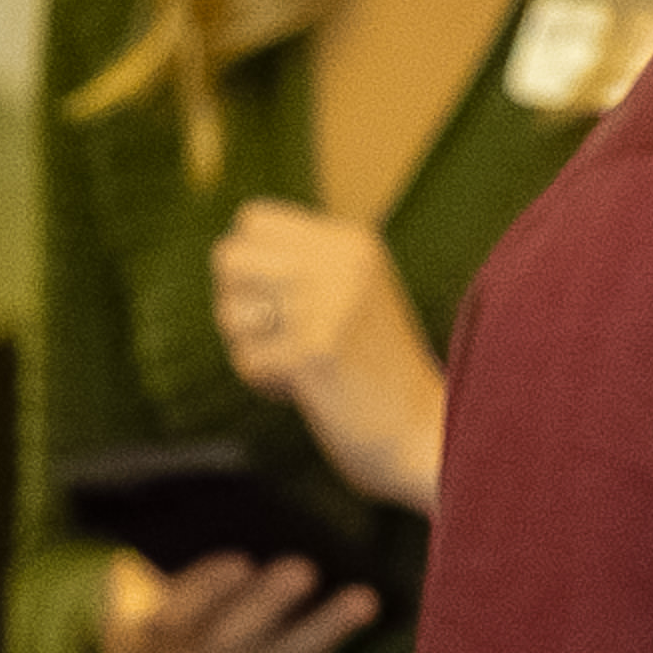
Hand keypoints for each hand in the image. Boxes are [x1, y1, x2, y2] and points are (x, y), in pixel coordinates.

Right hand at [93, 547, 376, 652]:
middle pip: (225, 641)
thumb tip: (213, 533)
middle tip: (304, 568)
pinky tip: (359, 612)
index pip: (177, 613)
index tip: (241, 561)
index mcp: (149, 634)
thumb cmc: (181, 602)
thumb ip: (175, 563)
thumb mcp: (157, 582)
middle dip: (266, 604)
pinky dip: (327, 644)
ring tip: (362, 599)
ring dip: (320, 629)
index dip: (208, 588)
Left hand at [207, 202, 446, 512]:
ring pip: (231, 311)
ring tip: (301, 363)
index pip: (253, 220)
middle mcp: (344, 263)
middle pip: (229, 257)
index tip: (286, 300)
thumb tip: (227, 252)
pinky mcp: (315, 352)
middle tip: (284, 335)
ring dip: (251, 346)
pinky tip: (311, 390)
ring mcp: (331, 305)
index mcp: (354, 243)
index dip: (250, 264)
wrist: (426, 432)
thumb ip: (301, 266)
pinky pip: (246, 360)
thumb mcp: (351, 294)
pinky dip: (266, 383)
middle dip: (238, 303)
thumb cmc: (377, 370)